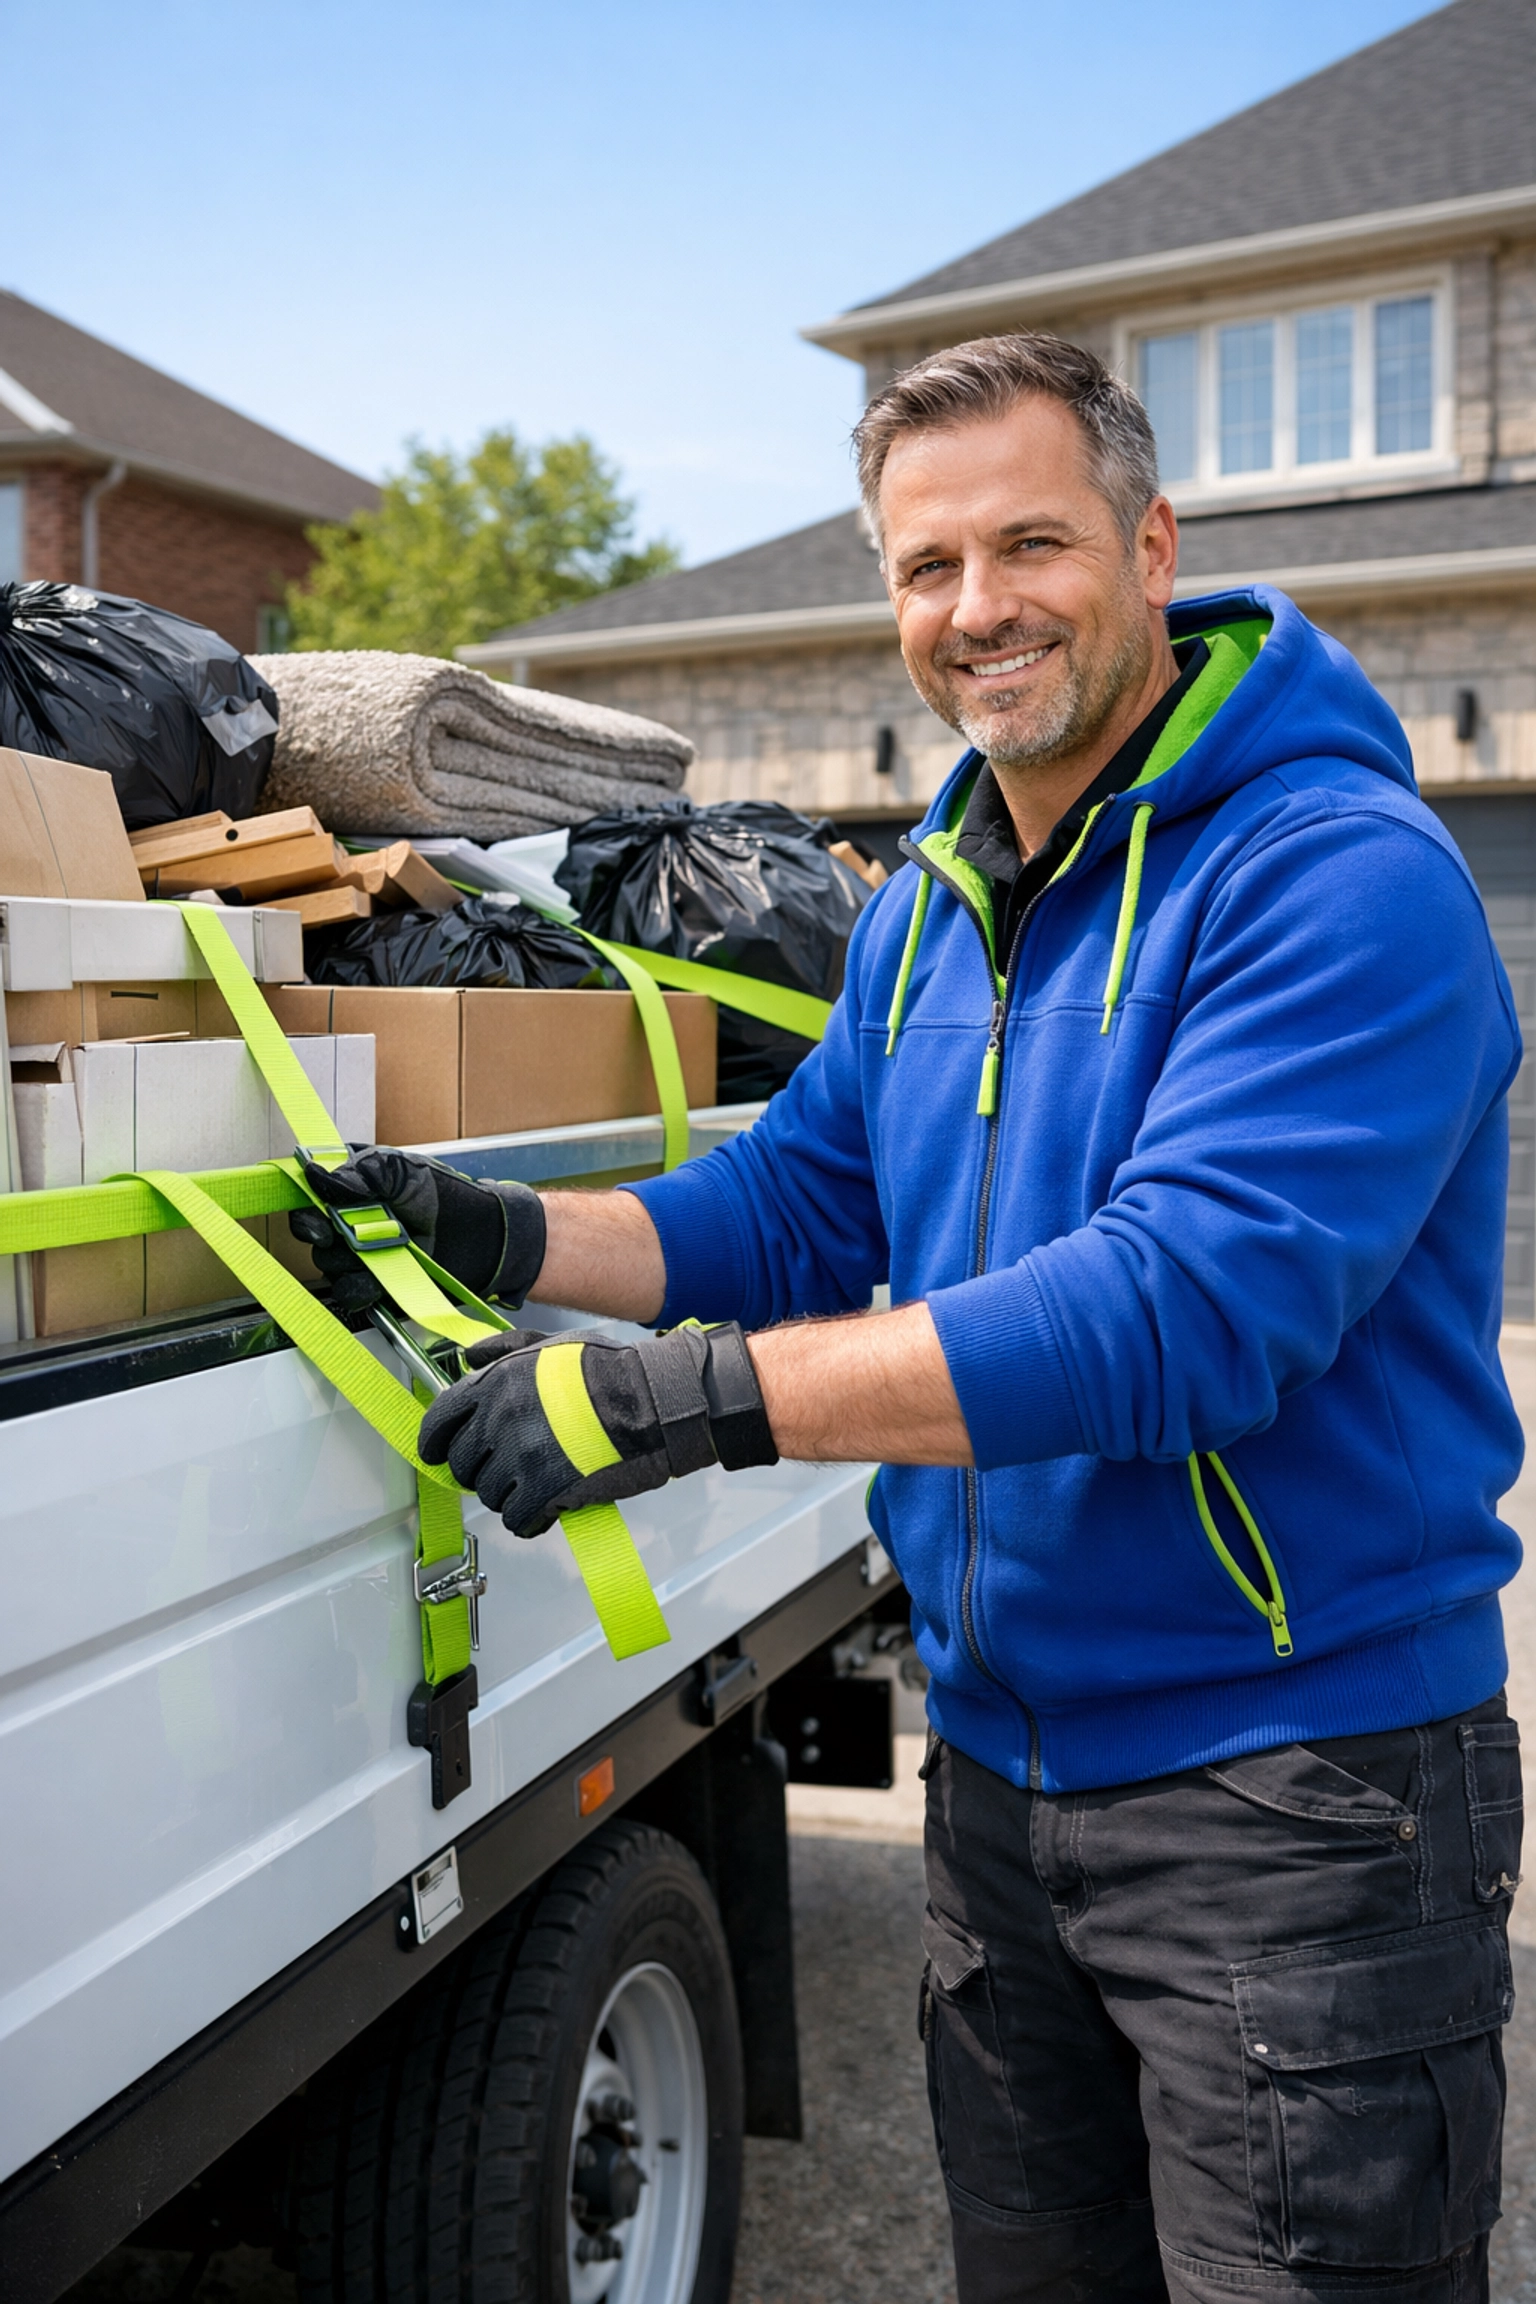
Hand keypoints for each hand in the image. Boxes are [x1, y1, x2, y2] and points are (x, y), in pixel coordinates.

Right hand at [289, 1147, 545, 1309]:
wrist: (485, 1236)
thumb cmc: (448, 1196)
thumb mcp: (402, 1172)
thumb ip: (359, 1174)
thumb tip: (313, 1174)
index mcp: (353, 1191)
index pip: (310, 1201)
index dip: (307, 1211)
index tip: (317, 1217)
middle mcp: (352, 1224)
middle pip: (314, 1238)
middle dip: (327, 1238)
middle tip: (344, 1235)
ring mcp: (364, 1257)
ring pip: (330, 1267)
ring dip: (349, 1262)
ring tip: (381, 1251)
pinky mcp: (378, 1287)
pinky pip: (351, 1294)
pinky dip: (362, 1288)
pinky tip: (381, 1278)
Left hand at [417, 1322, 776, 1537]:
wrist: (653, 1399)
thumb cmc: (609, 1369)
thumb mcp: (550, 1344)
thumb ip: (503, 1350)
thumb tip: (467, 1356)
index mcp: (496, 1383)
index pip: (440, 1420)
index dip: (434, 1443)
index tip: (437, 1454)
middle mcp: (499, 1420)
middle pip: (463, 1464)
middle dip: (481, 1471)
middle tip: (508, 1470)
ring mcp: (521, 1456)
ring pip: (490, 1495)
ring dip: (509, 1495)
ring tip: (536, 1485)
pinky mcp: (546, 1489)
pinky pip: (518, 1520)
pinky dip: (529, 1520)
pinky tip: (546, 1511)